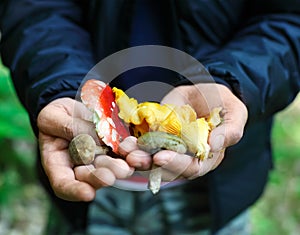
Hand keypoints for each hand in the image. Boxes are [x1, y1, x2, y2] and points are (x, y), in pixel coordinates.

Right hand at [37, 98, 132, 200]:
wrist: (72, 108)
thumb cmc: (56, 115)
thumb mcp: (52, 117)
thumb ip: (69, 128)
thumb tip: (94, 137)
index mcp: (57, 164)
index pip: (63, 184)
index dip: (75, 191)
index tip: (88, 194)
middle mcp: (80, 166)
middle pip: (91, 177)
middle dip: (105, 176)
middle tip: (118, 171)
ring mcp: (99, 158)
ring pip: (110, 167)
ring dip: (122, 165)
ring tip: (131, 160)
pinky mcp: (114, 148)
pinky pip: (123, 152)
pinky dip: (131, 150)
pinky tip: (135, 146)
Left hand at [120, 83, 247, 179]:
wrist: (205, 91)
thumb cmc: (223, 103)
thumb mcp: (235, 113)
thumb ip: (230, 130)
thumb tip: (213, 145)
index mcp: (208, 157)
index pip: (192, 167)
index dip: (176, 164)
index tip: (160, 157)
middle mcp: (188, 158)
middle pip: (167, 168)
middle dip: (150, 163)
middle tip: (135, 157)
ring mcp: (171, 149)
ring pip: (152, 161)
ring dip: (138, 157)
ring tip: (126, 149)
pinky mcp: (158, 140)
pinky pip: (145, 147)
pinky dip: (135, 146)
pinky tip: (126, 142)